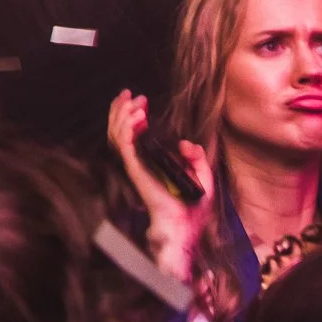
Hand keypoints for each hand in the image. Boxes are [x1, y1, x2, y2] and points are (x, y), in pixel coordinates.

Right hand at [108, 90, 212, 281]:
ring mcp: (136, 165)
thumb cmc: (192, 209)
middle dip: (121, 109)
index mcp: (151, 162)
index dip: (131, 115)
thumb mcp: (203, 178)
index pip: (132, 135)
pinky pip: (125, 145)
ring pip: (118, 134)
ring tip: (133, 103)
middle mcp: (139, 162)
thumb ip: (196, 159)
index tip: (141, 101)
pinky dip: (128, 128)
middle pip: (119, 130)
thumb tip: (185, 144)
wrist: (184, 228)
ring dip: (123, 115)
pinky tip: (138, 118)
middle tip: (129, 94)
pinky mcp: (137, 170)